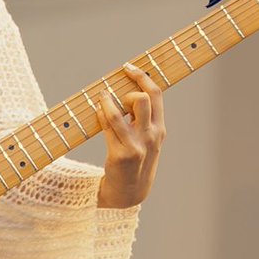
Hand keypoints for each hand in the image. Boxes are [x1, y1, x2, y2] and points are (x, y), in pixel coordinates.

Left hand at [96, 62, 165, 208]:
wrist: (130, 192)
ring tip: (102, 96)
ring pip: (120, 113)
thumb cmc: (137, 160)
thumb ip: (143, 119)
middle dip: (128, 90)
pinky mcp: (120, 154)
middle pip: (142, 99)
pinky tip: (98, 110)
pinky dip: (101, 113)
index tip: (129, 67)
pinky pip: (108, 127)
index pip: (156, 95)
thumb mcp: (147, 139)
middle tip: (117, 92)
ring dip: (107, 101)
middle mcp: (151, 136)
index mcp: (160, 129)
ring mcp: (136, 146)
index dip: (142, 76)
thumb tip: (129, 92)